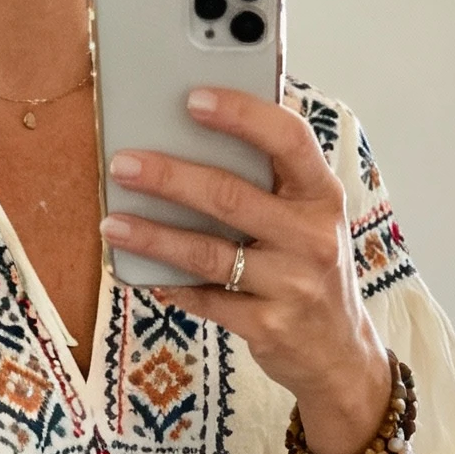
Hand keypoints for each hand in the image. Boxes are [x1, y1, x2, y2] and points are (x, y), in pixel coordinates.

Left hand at [101, 89, 391, 453]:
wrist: (339, 354)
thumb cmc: (313, 271)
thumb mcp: (312, 218)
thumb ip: (276, 178)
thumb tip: (209, 126)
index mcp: (323, 195)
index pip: (288, 138)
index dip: (241, 114)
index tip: (193, 99)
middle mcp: (312, 237)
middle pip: (230, 196)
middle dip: (169, 177)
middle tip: (123, 165)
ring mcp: (292, 285)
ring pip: (209, 252)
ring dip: (154, 236)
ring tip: (114, 223)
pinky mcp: (268, 327)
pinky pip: (207, 299)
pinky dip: (173, 284)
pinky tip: (146, 273)